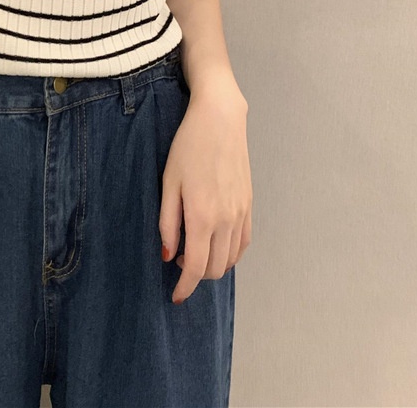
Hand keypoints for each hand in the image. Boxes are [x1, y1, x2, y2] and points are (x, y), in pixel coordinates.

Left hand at [159, 79, 251, 304]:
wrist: (220, 120)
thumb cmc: (188, 147)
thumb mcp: (168, 183)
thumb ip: (168, 222)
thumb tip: (167, 255)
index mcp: (202, 216)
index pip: (196, 268)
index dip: (185, 287)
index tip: (175, 296)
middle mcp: (226, 220)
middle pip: (215, 269)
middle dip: (196, 276)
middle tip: (178, 262)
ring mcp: (241, 213)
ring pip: (231, 259)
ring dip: (213, 265)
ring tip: (194, 251)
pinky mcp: (249, 205)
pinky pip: (244, 242)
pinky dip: (231, 253)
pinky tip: (216, 244)